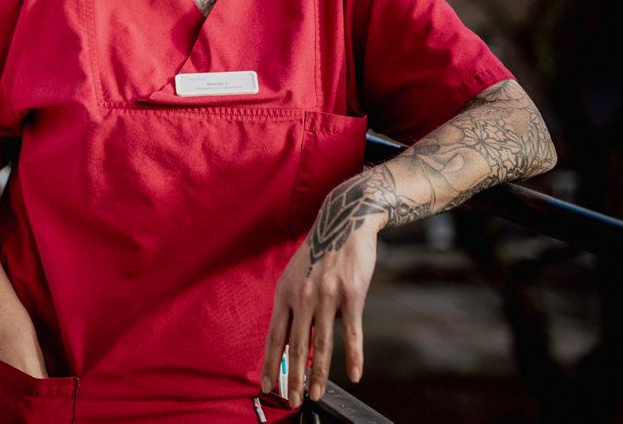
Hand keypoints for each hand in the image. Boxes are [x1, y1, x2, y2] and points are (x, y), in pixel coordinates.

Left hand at [260, 202, 380, 406]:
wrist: (343, 222)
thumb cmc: (318, 252)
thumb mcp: (295, 275)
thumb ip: (292, 306)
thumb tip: (290, 339)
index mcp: (284, 293)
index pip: (274, 336)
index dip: (269, 363)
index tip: (267, 385)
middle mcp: (302, 297)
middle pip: (295, 346)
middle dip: (293, 378)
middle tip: (292, 400)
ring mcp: (327, 297)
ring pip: (321, 345)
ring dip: (319, 374)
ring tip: (317, 394)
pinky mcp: (352, 295)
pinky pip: (352, 333)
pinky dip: (354, 357)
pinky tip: (355, 375)